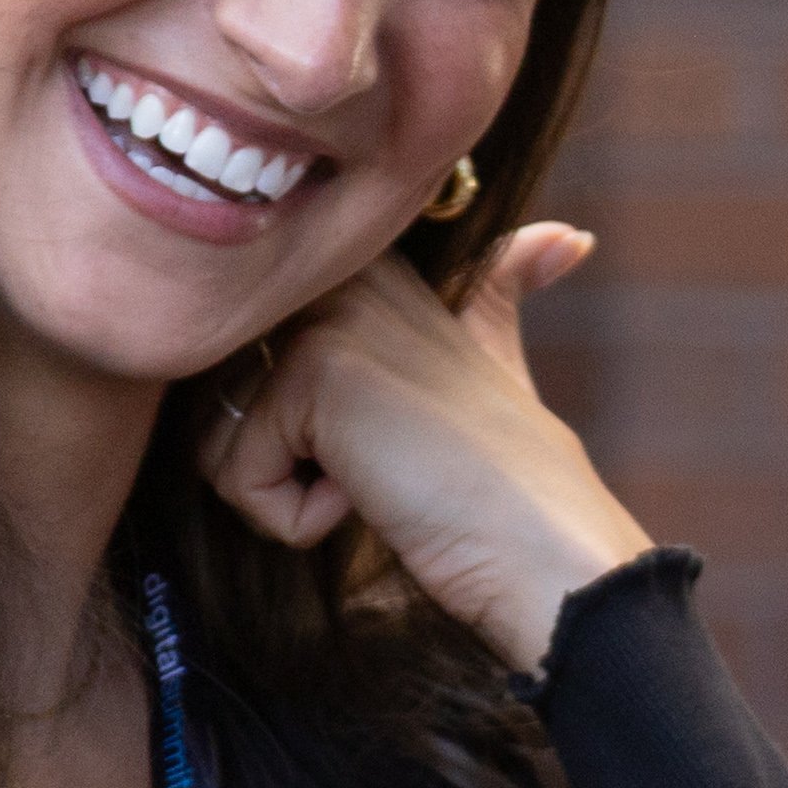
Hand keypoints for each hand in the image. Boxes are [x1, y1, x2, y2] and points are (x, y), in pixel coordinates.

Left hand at [195, 217, 653, 670]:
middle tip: (372, 472)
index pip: (250, 329)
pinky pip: (239, 473)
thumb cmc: (509, 485)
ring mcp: (333, 317)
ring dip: (282, 491)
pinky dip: (295, 518)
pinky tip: (371, 502)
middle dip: (267, 454)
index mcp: (381, 267)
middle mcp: (349, 274)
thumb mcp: (496, 364)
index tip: (369, 442)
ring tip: (376, 484)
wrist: (542, 552)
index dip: (278, 415)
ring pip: (217, 430)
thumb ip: (496, 294)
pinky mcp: (315, 372)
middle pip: (217, 383)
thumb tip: (571, 236)